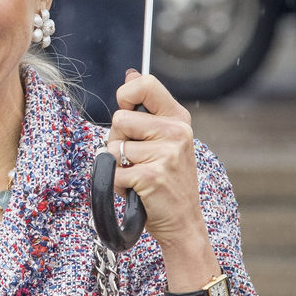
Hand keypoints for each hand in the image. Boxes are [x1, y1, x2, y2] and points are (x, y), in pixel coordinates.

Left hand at [105, 70, 205, 252]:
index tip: (126, 109)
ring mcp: (165, 154)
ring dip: (117, 165)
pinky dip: (116, 185)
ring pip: (113, 147)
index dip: (126, 95)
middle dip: (118, 140)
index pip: (145, 84)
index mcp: (178, 118)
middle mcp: (176, 132)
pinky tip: (135, 191)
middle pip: (120, 118)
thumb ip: (147, 108)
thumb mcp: (165, 139)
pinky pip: (112, 171)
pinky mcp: (150, 176)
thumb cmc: (169, 180)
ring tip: (138, 176)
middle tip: (137, 159)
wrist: (183, 222)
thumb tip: (131, 74)